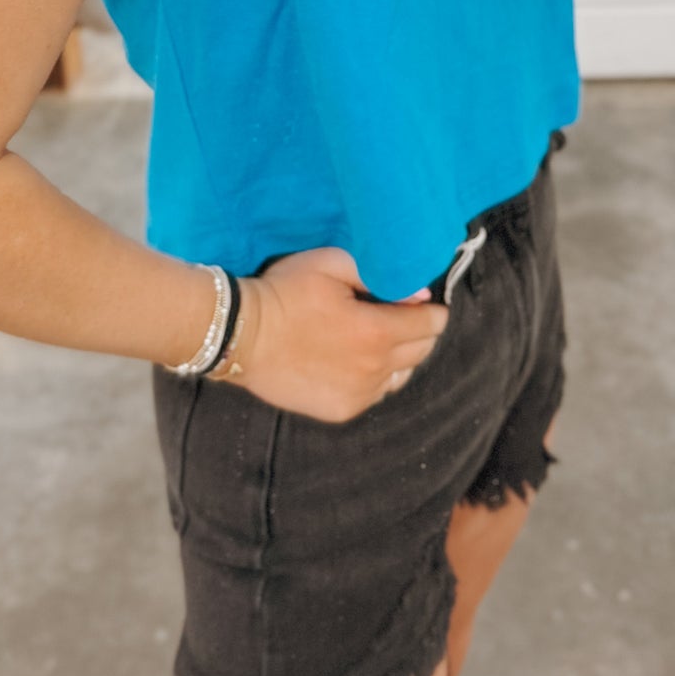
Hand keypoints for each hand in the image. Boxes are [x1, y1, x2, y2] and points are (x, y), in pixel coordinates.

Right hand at [228, 248, 448, 422]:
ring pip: (402, 376)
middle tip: (400, 316)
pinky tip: (354, 360)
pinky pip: (375, 394)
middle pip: (422, 351)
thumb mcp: (330, 264)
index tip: (420, 302)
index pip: (432, 325)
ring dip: (399, 357)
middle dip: (419, 331)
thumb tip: (417, 293)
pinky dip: (375, 377)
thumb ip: (378, 274)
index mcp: (377, 331)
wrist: (242, 334)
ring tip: (376, 339)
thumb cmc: (286, 291)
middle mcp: (375, 369)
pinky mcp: (341, 411)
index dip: (432, 310)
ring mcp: (359, 395)